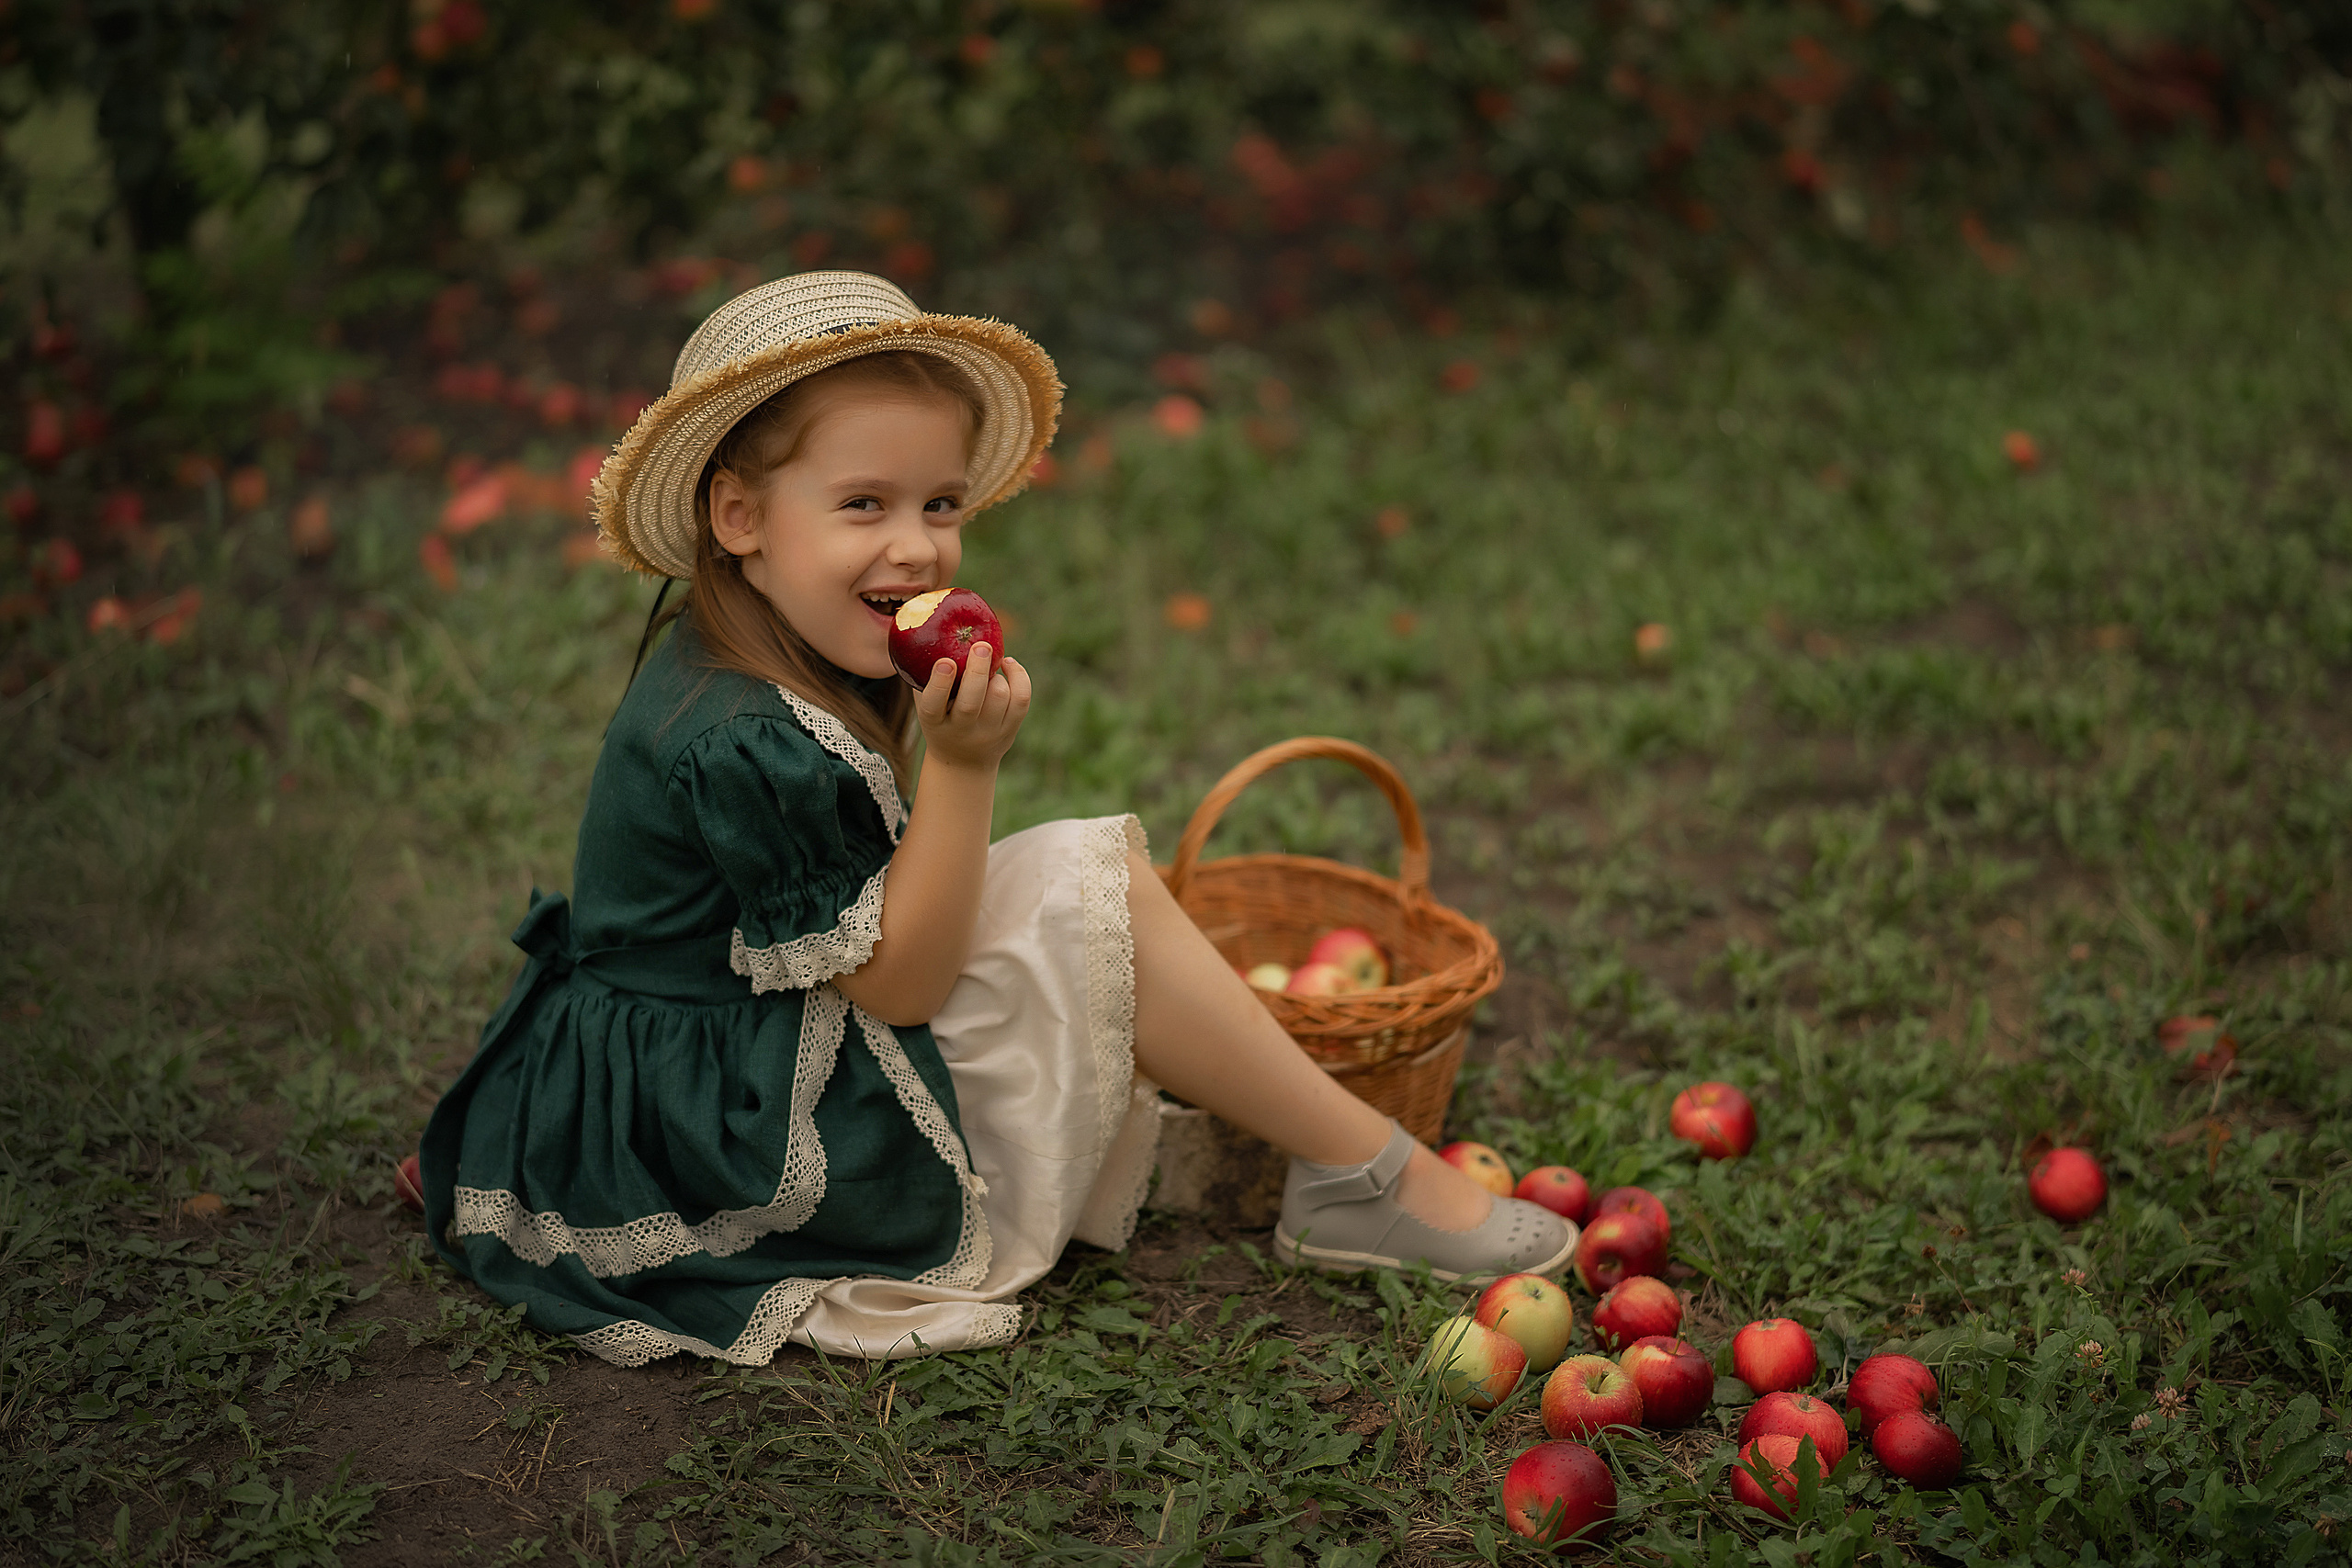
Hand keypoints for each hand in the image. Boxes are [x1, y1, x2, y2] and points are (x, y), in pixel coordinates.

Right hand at [912, 642, 1029, 770]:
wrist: (962, 761)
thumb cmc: (941, 718)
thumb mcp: (926, 702)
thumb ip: (923, 674)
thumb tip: (921, 626)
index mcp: (934, 723)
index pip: (933, 705)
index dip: (940, 683)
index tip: (946, 662)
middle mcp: (961, 730)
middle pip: (971, 702)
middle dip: (977, 671)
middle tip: (980, 646)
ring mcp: (988, 732)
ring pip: (999, 696)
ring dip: (995, 673)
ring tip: (988, 660)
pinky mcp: (1010, 729)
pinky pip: (1021, 699)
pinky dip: (1018, 676)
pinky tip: (1007, 665)